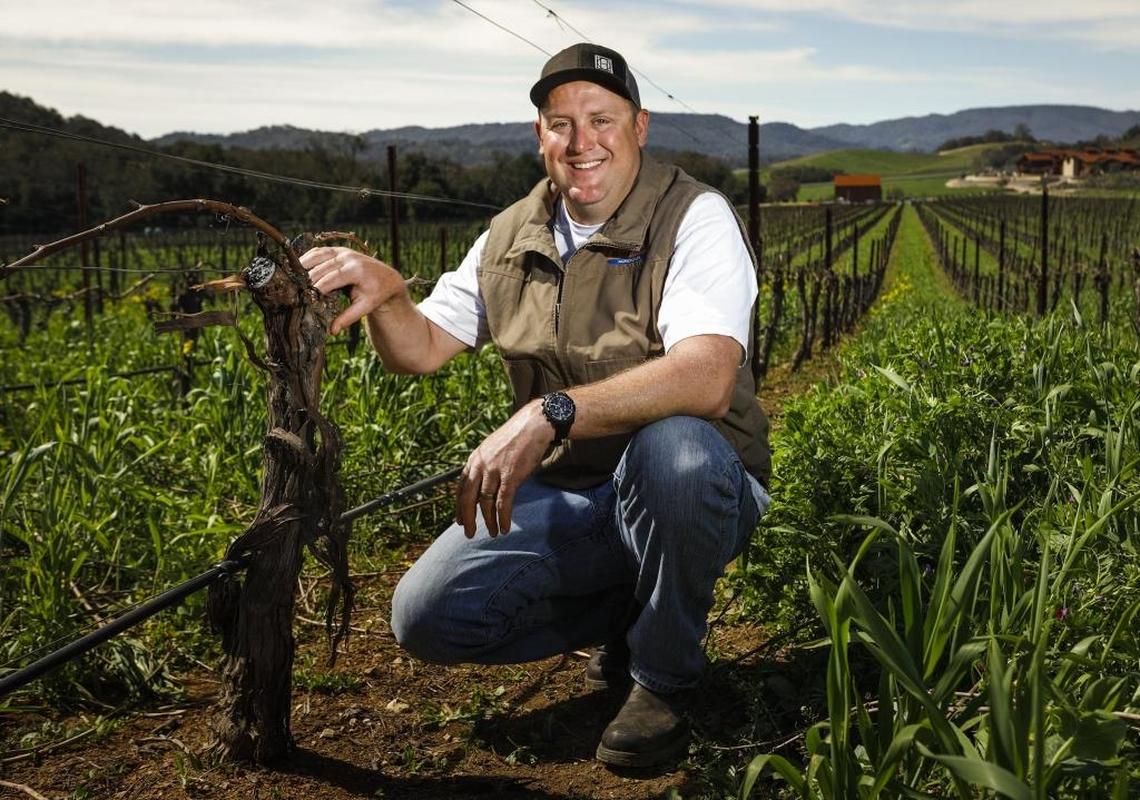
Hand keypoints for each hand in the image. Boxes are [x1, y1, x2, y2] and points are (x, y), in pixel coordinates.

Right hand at [300, 246, 405, 334]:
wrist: (387, 278)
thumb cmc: (376, 294)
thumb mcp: (365, 307)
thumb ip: (348, 317)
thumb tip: (332, 331)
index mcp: (356, 271)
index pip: (330, 279)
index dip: (315, 288)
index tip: (304, 297)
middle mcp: (349, 258)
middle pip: (321, 268)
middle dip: (307, 279)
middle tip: (293, 289)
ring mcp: (344, 252)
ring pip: (318, 255)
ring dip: (303, 264)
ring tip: (290, 276)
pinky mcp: (340, 250)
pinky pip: (320, 251)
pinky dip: (308, 257)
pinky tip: (298, 265)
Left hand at [456, 401, 554, 537]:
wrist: (533, 425)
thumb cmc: (515, 438)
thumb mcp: (492, 449)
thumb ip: (484, 466)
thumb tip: (482, 485)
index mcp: (474, 459)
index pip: (461, 488)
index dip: (459, 506)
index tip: (460, 520)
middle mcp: (480, 465)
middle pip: (468, 499)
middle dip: (467, 518)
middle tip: (469, 533)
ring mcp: (494, 471)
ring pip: (485, 503)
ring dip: (489, 521)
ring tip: (493, 532)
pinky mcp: (511, 476)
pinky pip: (503, 503)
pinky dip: (502, 518)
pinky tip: (504, 528)